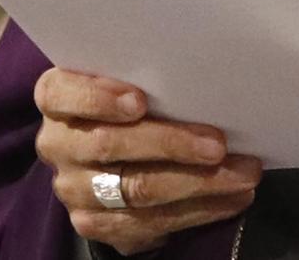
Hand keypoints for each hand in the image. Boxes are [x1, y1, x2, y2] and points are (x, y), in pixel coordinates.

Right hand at [35, 68, 261, 255]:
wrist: (108, 156)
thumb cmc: (126, 100)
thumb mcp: (126, 79)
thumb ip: (147, 77)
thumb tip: (208, 74)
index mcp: (56, 97)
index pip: (63, 93)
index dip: (99, 97)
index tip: (140, 101)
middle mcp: (57, 144)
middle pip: (110, 144)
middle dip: (171, 144)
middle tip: (220, 145)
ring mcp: (74, 189)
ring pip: (137, 188)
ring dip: (198, 183)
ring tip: (243, 174)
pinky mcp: (95, 224)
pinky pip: (150, 223)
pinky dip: (199, 210)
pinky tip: (232, 199)